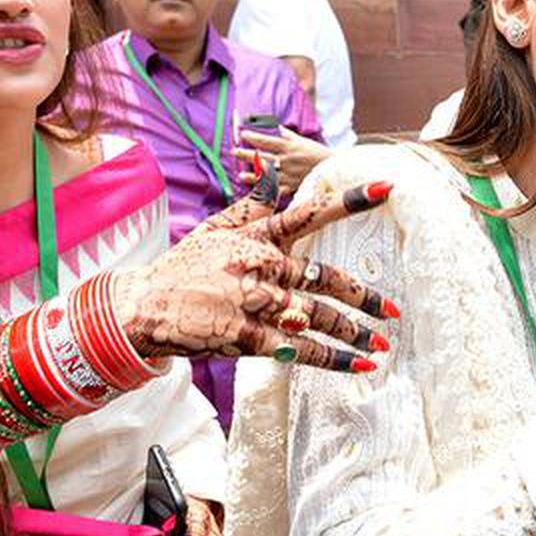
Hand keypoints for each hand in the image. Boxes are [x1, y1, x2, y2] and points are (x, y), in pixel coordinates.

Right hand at [114, 160, 398, 371]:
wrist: (142, 307)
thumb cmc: (184, 267)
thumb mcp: (216, 228)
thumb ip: (252, 205)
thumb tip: (272, 169)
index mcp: (256, 238)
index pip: (308, 213)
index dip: (348, 200)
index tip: (384, 188)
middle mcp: (259, 266)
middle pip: (324, 277)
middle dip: (364, 296)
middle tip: (393, 310)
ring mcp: (253, 302)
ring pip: (316, 316)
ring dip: (352, 333)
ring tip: (379, 346)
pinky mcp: (244, 335)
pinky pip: (297, 349)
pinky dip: (328, 359)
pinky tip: (354, 367)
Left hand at [234, 126, 331, 196]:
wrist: (334, 170)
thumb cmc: (317, 153)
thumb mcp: (302, 141)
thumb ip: (286, 134)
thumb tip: (273, 125)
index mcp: (290, 147)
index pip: (268, 141)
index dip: (254, 137)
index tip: (242, 134)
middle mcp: (287, 161)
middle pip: (263, 157)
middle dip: (247, 154)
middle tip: (234, 151)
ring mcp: (288, 175)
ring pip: (267, 174)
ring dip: (252, 173)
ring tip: (240, 173)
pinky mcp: (291, 187)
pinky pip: (275, 190)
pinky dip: (265, 190)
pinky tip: (255, 190)